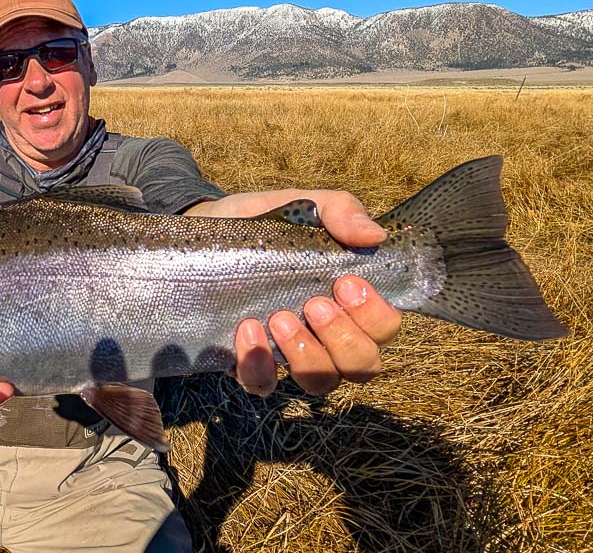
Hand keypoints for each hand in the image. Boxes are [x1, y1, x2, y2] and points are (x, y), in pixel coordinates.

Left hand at [187, 190, 403, 396]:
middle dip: (343, 338)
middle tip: (313, 304)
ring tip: (279, 318)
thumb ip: (340, 211)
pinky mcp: (250, 363)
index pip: (385, 328)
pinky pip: (263, 386)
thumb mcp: (302, 205)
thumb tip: (375, 236)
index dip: (375, 315)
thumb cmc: (265, 223)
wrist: (207, 231)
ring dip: (307, 355)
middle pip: (363, 365)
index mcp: (348, 301)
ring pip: (321, 382)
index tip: (345, 282)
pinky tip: (247, 330)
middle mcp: (327, 336)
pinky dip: (259, 366)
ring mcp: (291, 354)